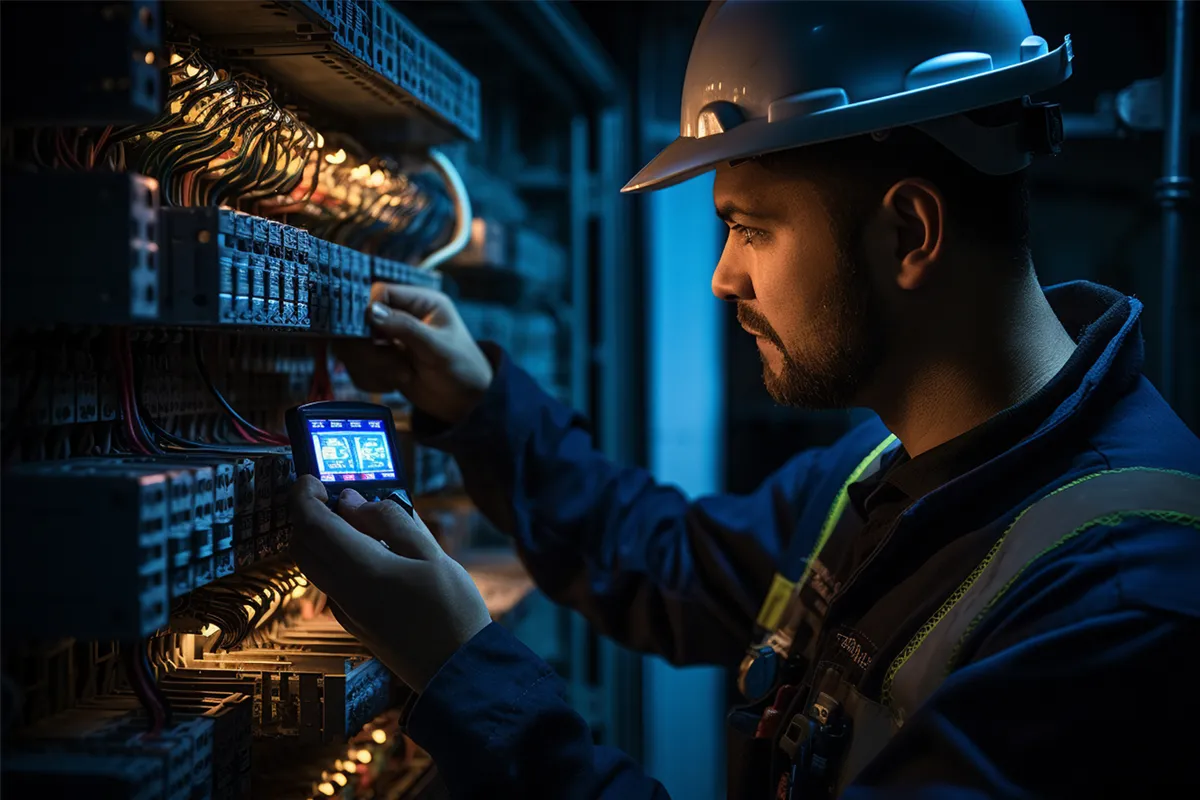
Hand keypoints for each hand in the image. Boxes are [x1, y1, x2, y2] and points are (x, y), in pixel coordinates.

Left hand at [288, 476, 492, 691]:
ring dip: (319, 535)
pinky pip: (330, 581)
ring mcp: (345, 610)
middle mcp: (343, 591)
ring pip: (312, 564)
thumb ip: (392, 522)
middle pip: (302, 544)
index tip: (313, 478)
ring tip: (356, 518)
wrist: (457, 671)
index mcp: (363, 570)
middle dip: (306, 513)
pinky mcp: (354, 621)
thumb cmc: (453, 611)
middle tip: (332, 493)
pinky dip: (334, 556)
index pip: (311, 524)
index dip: (304, 496)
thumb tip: (353, 500)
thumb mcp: (433, 556)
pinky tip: (370, 550)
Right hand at [333, 283, 493, 424]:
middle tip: (394, 364)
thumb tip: (371, 311)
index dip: (369, 312)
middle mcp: (400, 316)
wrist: (464, 402)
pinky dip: (372, 379)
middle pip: (358, 321)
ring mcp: (387, 339)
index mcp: (420, 302)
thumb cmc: (462, 369)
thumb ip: (406, 327)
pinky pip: (356, 367)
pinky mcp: (379, 360)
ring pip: (353, 345)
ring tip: (403, 375)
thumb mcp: (439, 348)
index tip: (375, 336)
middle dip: (370, 348)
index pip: (380, 293)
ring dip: (373, 366)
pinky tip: (395, 384)